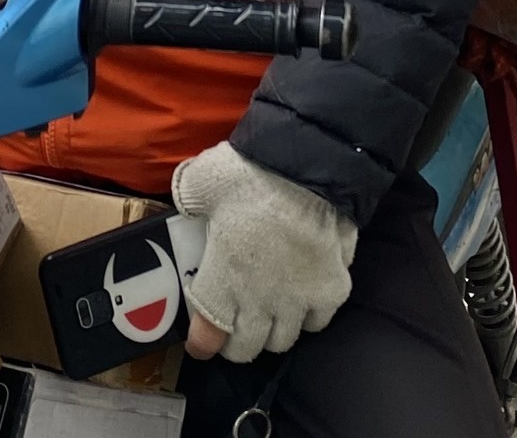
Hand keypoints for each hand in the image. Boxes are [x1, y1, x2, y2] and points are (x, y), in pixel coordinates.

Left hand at [171, 143, 358, 365]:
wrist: (309, 169)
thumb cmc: (250, 176)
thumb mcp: (201, 181)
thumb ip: (189, 199)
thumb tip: (185, 203)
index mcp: (222, 282)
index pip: (208, 337)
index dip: (203, 343)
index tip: (200, 340)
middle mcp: (260, 303)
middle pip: (247, 348)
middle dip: (238, 342)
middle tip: (236, 326)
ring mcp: (299, 301)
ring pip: (284, 340)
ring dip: (273, 331)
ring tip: (270, 313)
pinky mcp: (332, 290)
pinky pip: (318, 321)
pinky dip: (309, 315)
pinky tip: (304, 298)